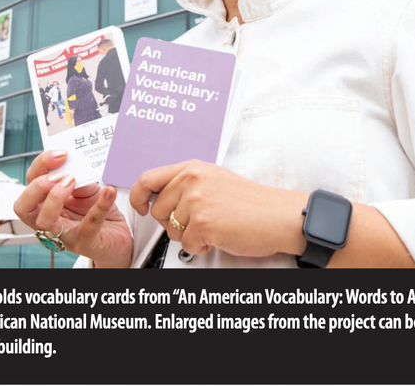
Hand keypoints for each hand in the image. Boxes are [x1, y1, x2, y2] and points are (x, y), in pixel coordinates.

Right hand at [14, 150, 132, 267]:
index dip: (41, 166)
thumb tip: (75, 166)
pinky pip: (88, 226)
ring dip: (56, 197)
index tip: (61, 154)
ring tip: (74, 181)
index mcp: (45, 203)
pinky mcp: (86, 243)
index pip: (29, 184)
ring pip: (44, 222)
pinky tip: (109, 191)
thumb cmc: (96, 210)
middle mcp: (48, 221)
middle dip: (38, 186)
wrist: (118, 234)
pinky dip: (99, 206)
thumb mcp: (86, 189)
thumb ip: (78, 179)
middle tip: (62, 174)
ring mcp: (64, 235)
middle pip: (23, 207)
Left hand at [129, 160, 306, 258]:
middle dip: (172, 223)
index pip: (148, 178)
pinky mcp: (203, 222)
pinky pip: (186, 244)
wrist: (276, 215)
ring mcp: (197, 200)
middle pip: (158, 209)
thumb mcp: (214, 179)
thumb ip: (186, 183)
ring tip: (212, 226)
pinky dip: (201, 246)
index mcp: (193, 167)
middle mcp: (192, 179)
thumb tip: (158, 197)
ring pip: (171, 229)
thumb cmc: (251, 202)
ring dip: (188, 235)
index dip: (137, 196)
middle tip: (196, 221)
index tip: (141, 206)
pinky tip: (217, 236)